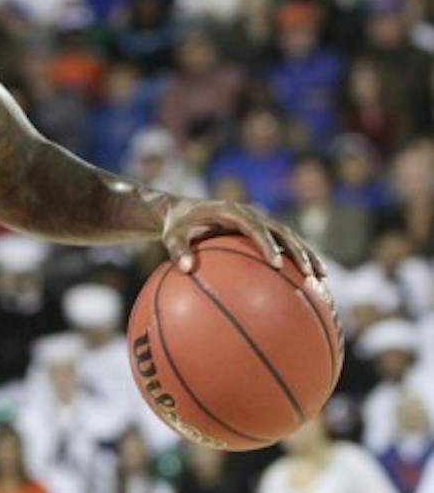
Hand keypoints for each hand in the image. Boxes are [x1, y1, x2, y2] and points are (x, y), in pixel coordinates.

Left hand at [160, 198, 324, 277]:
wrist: (181, 211)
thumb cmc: (176, 226)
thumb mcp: (171, 236)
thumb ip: (177, 250)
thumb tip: (185, 269)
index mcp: (231, 211)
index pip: (254, 227)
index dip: (267, 244)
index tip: (277, 264)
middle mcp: (250, 213)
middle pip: (281, 231)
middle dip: (298, 251)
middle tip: (309, 274)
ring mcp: (259, 220)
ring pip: (290, 236)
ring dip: (307, 254)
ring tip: (321, 278)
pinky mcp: (262, 229)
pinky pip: (284, 244)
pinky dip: (298, 258)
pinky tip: (309, 282)